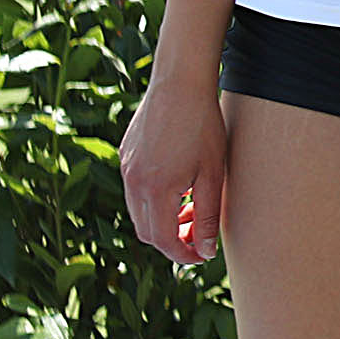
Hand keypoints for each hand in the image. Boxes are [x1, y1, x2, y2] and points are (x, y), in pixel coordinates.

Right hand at [119, 76, 228, 264]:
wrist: (180, 82)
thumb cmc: (203, 125)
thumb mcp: (213, 172)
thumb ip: (208, 215)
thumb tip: (205, 250)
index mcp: (156, 190)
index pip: (163, 240)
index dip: (182, 254)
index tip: (201, 256)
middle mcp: (134, 183)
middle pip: (147, 231)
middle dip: (172, 240)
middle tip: (198, 236)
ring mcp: (126, 168)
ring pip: (139, 212)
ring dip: (162, 220)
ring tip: (191, 211)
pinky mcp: (126, 155)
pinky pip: (135, 190)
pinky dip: (154, 200)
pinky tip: (179, 187)